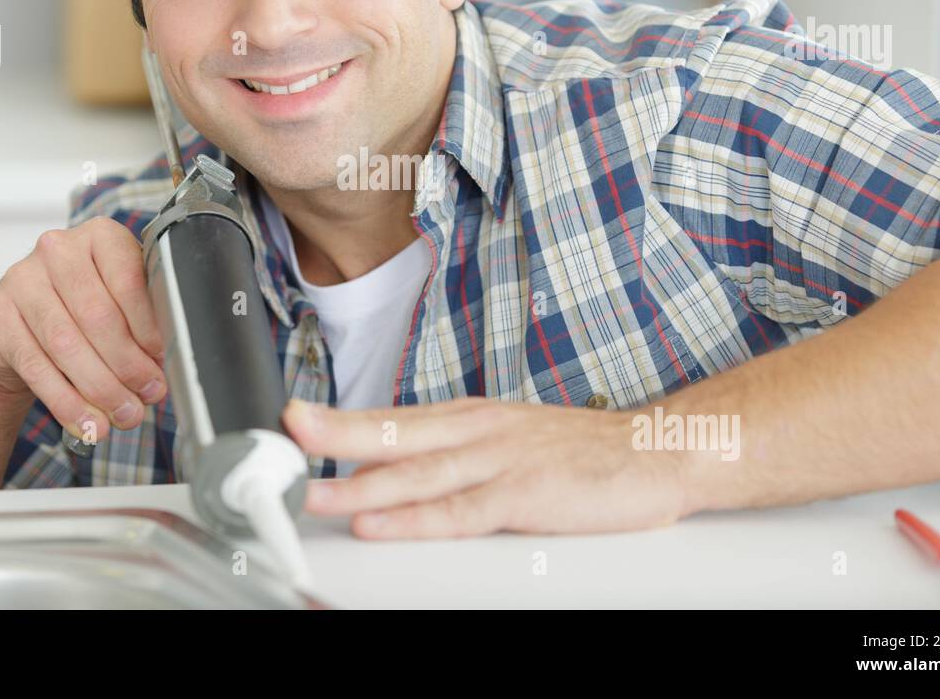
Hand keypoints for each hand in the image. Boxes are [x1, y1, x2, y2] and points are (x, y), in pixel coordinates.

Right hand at [0, 217, 166, 443]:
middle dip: (128, 365)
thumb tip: (164, 364)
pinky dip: (67, 402)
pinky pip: (37, 367)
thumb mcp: (118, 297)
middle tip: (148, 394)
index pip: (128, 279)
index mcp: (99, 237)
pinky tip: (88, 421)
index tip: (161, 358)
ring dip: (101, 388)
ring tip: (124, 415)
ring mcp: (21, 282)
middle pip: (98, 316)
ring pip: (67, 345)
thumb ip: (143, 320)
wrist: (18, 318)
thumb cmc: (79, 304)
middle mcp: (57, 251)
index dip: (148, 326)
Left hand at [282, 397, 688, 538]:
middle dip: (335, 433)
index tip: (295, 420)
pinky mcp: (525, 495)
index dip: (343, 420)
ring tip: (314, 490)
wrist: (655, 451)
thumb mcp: (510, 440)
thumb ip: (457, 456)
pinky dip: (414, 518)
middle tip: (285, 431)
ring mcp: (500, 461)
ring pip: (417, 473)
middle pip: (394, 433)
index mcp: (471, 418)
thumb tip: (402, 469)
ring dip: (360, 482)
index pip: (394, 418)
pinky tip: (379, 522)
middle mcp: (478, 432)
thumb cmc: (583, 452)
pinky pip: (459, 511)